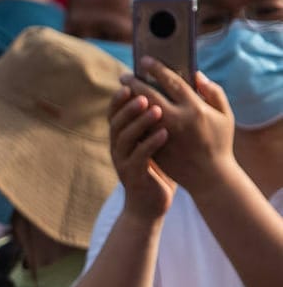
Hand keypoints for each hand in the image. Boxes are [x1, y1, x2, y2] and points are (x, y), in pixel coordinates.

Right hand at [107, 82, 175, 221]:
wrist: (151, 204)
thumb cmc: (158, 169)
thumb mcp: (155, 142)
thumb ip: (158, 120)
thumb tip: (172, 93)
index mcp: (122, 137)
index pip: (115, 113)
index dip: (119, 98)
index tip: (130, 82)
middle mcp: (118, 148)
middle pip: (116, 122)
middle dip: (128, 106)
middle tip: (143, 93)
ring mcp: (123, 162)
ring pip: (124, 138)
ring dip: (139, 122)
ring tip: (156, 110)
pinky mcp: (134, 176)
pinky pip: (139, 157)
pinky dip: (150, 144)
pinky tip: (164, 133)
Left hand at [124, 60, 236, 194]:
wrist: (209, 176)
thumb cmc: (219, 143)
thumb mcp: (224, 116)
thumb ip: (213, 93)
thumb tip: (197, 75)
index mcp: (195, 108)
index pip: (172, 81)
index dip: (157, 69)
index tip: (144, 60)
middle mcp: (177, 119)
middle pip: (149, 95)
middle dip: (135, 82)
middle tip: (124, 75)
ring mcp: (163, 135)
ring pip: (140, 113)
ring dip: (129, 100)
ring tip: (123, 91)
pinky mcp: (154, 148)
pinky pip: (138, 130)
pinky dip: (131, 119)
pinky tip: (124, 111)